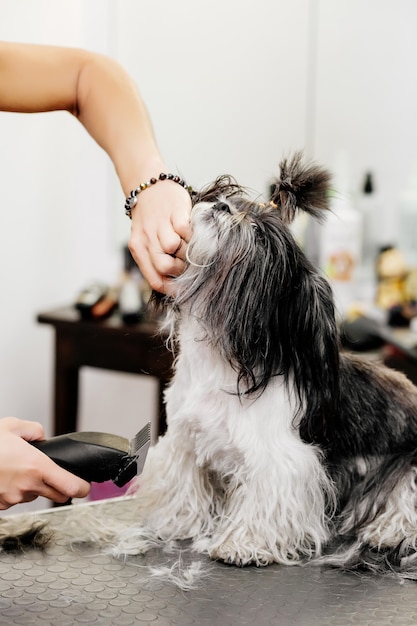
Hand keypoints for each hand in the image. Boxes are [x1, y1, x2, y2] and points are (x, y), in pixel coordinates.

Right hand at [0, 417, 89, 509]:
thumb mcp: (12, 426)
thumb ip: (34, 430)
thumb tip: (41, 437)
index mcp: (37, 467)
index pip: (72, 486)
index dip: (82, 488)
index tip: (85, 487)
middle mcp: (28, 486)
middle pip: (58, 496)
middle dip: (60, 487)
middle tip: (54, 476)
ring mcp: (13, 498)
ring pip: (34, 496)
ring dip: (33, 486)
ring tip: (17, 469)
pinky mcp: (1, 506)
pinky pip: (15, 499)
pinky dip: (14, 490)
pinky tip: (5, 477)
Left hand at [128, 180, 191, 294]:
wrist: (150, 187)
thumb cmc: (151, 219)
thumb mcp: (146, 241)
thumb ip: (154, 261)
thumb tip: (174, 285)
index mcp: (138, 249)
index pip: (155, 279)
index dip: (172, 289)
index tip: (183, 289)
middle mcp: (146, 238)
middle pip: (164, 266)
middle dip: (180, 269)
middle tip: (185, 262)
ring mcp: (160, 224)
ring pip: (174, 248)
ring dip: (186, 250)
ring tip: (187, 244)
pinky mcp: (174, 212)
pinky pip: (184, 231)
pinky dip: (191, 234)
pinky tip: (190, 231)